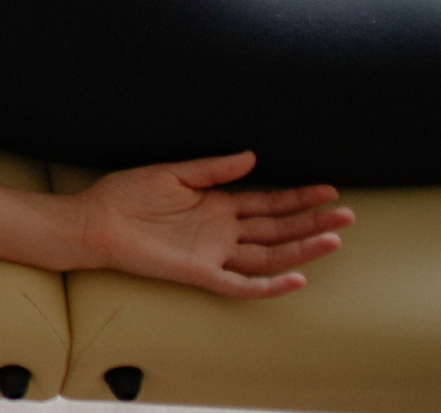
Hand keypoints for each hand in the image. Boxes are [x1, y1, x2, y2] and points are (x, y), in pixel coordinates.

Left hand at [74, 151, 351, 297]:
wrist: (93, 220)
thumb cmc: (126, 195)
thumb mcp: (172, 174)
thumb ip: (213, 169)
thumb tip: (252, 156)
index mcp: (217, 205)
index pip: (268, 203)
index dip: (298, 198)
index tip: (330, 190)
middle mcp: (221, 231)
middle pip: (278, 230)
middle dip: (312, 223)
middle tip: (347, 216)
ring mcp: (213, 253)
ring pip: (269, 256)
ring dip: (302, 250)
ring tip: (334, 241)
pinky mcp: (200, 272)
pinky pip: (241, 284)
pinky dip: (269, 284)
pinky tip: (297, 278)